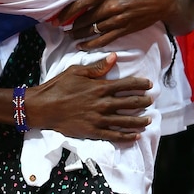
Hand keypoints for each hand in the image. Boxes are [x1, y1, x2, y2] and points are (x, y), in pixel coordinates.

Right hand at [25, 53, 151, 142]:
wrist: (43, 108)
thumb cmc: (58, 87)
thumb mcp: (76, 71)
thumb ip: (97, 67)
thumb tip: (114, 57)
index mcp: (100, 87)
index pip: (127, 85)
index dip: (140, 85)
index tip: (149, 85)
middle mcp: (102, 104)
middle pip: (130, 103)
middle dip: (143, 102)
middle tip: (151, 102)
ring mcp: (99, 119)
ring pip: (125, 121)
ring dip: (139, 121)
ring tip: (148, 120)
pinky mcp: (93, 131)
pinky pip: (114, 135)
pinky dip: (126, 136)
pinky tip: (135, 136)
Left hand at [56, 0, 193, 43]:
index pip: (83, 3)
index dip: (68, 12)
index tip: (58, 18)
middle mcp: (112, 6)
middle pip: (86, 19)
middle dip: (72, 25)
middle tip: (61, 27)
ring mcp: (119, 19)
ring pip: (93, 30)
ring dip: (79, 35)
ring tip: (70, 36)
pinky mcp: (124, 29)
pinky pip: (104, 39)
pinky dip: (92, 44)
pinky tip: (82, 46)